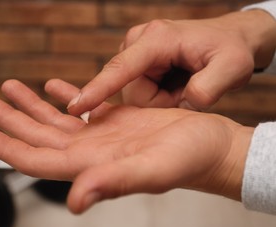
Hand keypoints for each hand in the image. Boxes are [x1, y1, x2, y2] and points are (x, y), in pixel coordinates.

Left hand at [0, 80, 253, 213]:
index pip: (35, 159)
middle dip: (7, 118)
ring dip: (29, 104)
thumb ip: (113, 184)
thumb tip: (76, 202)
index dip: (4, 147)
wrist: (210, 147)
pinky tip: (52, 87)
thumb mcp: (152, 170)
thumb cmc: (189, 160)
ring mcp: (100, 137)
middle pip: (36, 137)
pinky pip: (81, 107)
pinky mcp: (114, 121)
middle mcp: (89, 152)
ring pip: (54, 120)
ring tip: (9, 87)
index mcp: (90, 165)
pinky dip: (64, 95)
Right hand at [67, 10, 275, 113]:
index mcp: (157, 40)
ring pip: (135, 95)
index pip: (120, 68)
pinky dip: (159, 97)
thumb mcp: (233, 68)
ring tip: (184, 86)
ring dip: (161, 100)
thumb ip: (210, 87)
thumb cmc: (230, 50)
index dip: (98, 89)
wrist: (228, 40)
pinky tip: (175, 84)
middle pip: (131, 91)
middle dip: (160, 102)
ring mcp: (135, 53)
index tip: (75, 106)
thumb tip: (186, 101)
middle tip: (189, 91)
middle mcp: (139, 43)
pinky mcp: (136, 64)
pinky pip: (139, 93)